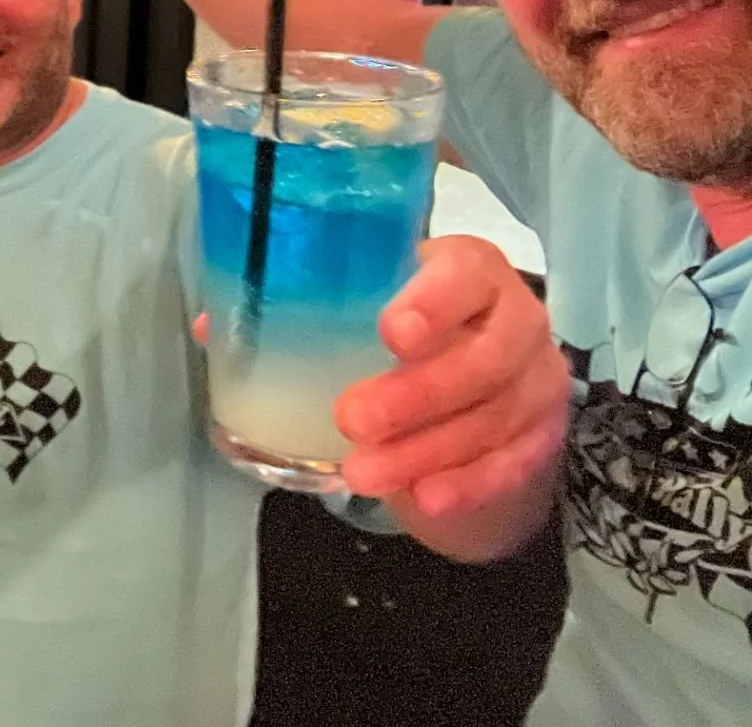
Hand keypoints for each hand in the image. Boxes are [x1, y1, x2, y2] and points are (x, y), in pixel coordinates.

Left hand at [335, 235, 568, 517]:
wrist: (464, 365)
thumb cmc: (403, 315)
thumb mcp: (371, 293)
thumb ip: (319, 298)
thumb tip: (220, 325)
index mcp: (471, 266)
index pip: (466, 274)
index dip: (435, 303)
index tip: (391, 333)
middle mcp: (518, 316)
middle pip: (483, 358)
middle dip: (416, 395)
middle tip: (351, 419)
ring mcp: (537, 377)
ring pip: (493, 418)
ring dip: (425, 451)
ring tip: (362, 473)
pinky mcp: (543, 432)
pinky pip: (512, 463)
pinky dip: (467, 484)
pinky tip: (425, 499)